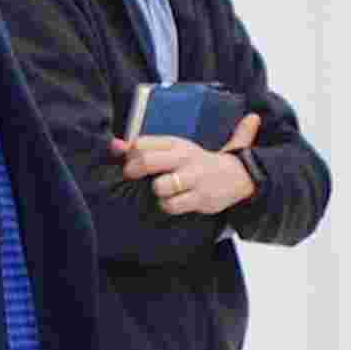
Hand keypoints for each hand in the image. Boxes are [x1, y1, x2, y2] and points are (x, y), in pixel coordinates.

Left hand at [110, 110, 262, 219]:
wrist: (235, 175)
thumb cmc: (195, 163)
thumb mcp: (174, 149)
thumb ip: (145, 146)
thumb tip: (114, 144)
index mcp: (176, 143)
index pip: (141, 143)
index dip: (129, 155)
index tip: (129, 162)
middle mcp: (184, 158)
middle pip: (147, 162)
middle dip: (133, 171)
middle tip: (133, 178)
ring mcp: (193, 178)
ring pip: (160, 186)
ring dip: (156, 192)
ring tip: (161, 191)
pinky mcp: (199, 197)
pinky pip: (172, 205)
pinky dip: (167, 206)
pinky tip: (172, 202)